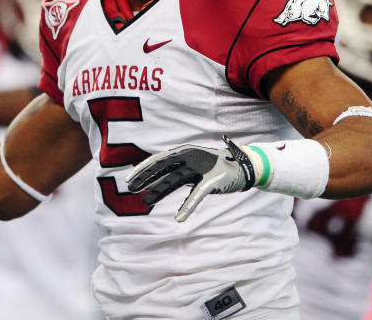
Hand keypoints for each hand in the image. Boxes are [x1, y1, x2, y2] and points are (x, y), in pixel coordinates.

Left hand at [126, 135, 255, 221]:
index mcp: (184, 152)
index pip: (159, 159)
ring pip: (175, 181)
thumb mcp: (193, 169)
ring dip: (160, 192)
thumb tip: (155, 184)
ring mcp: (201, 168)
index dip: (143, 169)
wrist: (242, 167)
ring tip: (146, 202)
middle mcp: (190, 158)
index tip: (129, 179)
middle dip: (146, 178)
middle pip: (163, 168)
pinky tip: (179, 218)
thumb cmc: (214, 168)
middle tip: (131, 189)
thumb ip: (176, 174)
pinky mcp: (212, 181)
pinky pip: (197, 196)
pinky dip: (188, 207)